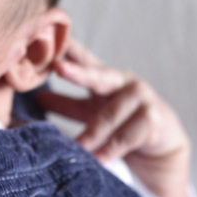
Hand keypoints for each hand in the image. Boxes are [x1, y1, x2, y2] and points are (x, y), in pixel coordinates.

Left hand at [36, 39, 190, 196]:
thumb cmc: (123, 133)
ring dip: (93, 132)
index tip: (50, 38)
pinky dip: (112, 148)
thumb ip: (67, 104)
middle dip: (78, 71)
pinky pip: (128, 135)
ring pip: (111, 113)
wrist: (160, 158)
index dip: (68, 50)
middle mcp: (123, 85)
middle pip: (99, 75)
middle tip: (59, 67)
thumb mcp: (90, 115)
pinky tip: (100, 158)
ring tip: (77, 147)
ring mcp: (142, 100)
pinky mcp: (155, 121)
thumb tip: (36, 97)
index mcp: (105, 81)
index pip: (84, 61)